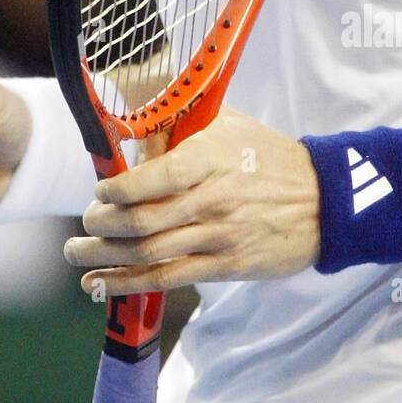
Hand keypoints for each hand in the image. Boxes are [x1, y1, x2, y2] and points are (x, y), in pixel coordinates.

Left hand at [63, 107, 320, 293]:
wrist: (324, 200)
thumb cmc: (267, 154)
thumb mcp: (226, 122)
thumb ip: (179, 120)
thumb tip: (130, 119)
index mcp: (210, 157)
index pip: (155, 176)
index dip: (118, 188)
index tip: (100, 189)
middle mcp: (212, 199)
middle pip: (144, 220)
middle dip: (102, 225)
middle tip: (85, 222)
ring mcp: (220, 236)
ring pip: (150, 253)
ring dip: (105, 257)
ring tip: (77, 255)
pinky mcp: (228, 265)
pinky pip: (170, 278)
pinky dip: (130, 283)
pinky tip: (103, 283)